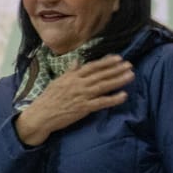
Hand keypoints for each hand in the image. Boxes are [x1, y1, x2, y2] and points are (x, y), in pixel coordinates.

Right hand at [14, 55, 133, 146]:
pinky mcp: (84, 108)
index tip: (118, 58)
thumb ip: (70, 72)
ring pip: (103, 86)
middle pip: (101, 74)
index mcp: (73, 76)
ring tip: (131, 75)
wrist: (42, 114)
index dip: (106, 61)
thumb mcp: (58, 81)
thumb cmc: (48, 98)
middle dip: (116, 69)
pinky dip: (113, 99)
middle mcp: (79, 84)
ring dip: (118, 80)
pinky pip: (101, 102)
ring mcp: (82, 96)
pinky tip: (123, 95)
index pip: (92, 66)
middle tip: (130, 64)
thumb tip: (77, 62)